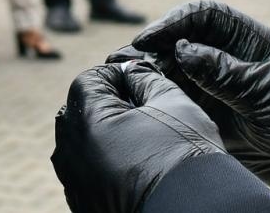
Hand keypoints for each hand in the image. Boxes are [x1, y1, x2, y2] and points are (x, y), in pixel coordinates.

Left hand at [52, 61, 227, 212]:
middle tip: (138, 108)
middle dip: (104, 103)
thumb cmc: (186, 154)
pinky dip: (99, 162)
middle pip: (78, 111)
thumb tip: (131, 70)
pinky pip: (83, 173)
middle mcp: (71, 153)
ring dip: (100, 133)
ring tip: (137, 138)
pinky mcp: (84, 205)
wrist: (198, 211)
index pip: (88, 80)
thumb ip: (145, 77)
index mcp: (88, 121)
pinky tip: (131, 165)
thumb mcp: (172, 101)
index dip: (113, 74)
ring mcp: (74, 183)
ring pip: (78, 144)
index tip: (137, 79)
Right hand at [131, 1, 269, 204]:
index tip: (151, 38)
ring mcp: (212, 82)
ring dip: (146, 70)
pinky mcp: (204, 110)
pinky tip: (137, 100)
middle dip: (151, 46)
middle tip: (125, 59)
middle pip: (179, 39)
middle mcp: (224, 54)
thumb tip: (181, 51)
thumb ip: (225, 72)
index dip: (175, 21)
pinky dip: (154, 95)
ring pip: (170, 68)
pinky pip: (173, 97)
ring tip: (121, 78)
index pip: (203, 15)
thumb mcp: (267, 89)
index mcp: (245, 38)